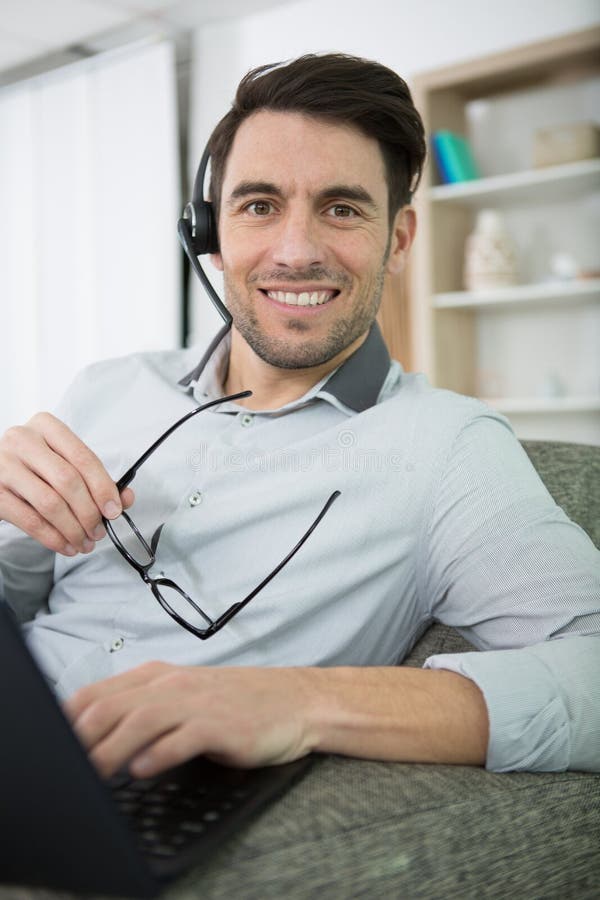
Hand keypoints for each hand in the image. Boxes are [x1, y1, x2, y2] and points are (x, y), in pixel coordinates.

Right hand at [0, 411, 133, 555]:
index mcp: (46, 426)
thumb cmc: (35, 466)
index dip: (103, 487)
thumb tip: (125, 497)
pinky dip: (53, 538)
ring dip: (73, 529)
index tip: (114, 510)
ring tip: (85, 542)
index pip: (83, 458)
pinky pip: (30, 521)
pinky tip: (65, 546)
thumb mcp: (64, 462)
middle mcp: (23, 440)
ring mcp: (4, 465)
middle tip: (99, 531)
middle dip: (89, 512)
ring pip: (50, 504)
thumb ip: (96, 478)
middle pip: (68, 481)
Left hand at [65, 662, 318, 777]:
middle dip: (83, 737)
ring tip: (92, 773)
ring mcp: (198, 703)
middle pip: (113, 705)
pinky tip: (143, 769)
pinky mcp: (222, 725)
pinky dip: (159, 753)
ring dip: (112, 747)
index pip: (99, 693)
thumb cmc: (236, 703)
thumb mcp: (184, 697)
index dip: (70, 720)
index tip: (55, 746)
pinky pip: (184, 737)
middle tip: (66, 766)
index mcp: (159, 677)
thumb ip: (143, 710)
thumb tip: (95, 736)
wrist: (294, 701)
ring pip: (142, 719)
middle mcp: (174, 685)